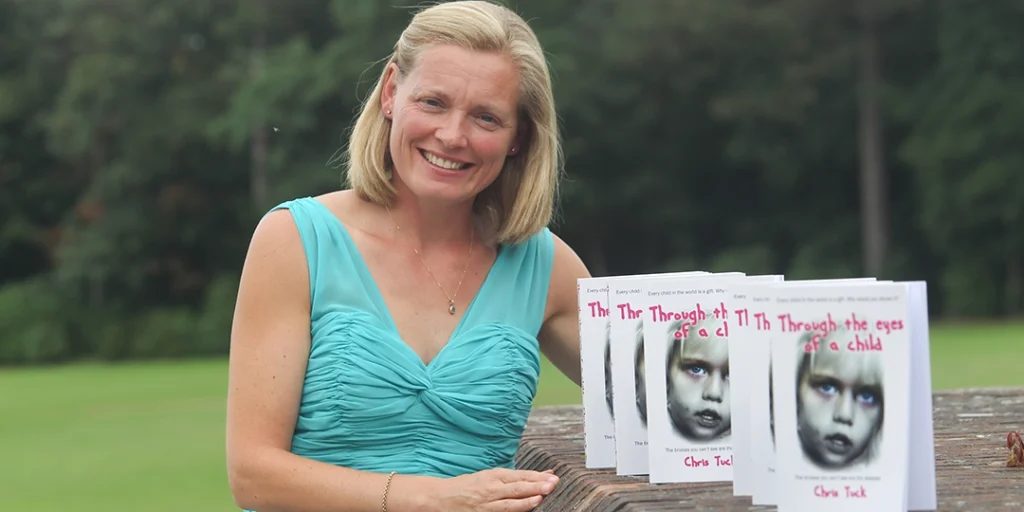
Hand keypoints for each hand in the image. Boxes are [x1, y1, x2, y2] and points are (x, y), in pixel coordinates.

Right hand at [425, 467, 559, 510]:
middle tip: (553, 484)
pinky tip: (525, 510)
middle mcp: (491, 488)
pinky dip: (513, 511)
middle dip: (536, 486)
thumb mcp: (491, 476)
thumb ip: (517, 477)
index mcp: (494, 476)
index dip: (537, 477)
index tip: (553, 477)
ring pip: (509, 502)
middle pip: (517, 487)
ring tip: (540, 497)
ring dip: (526, 500)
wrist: (441, 497)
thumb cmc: (468, 486)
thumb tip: (545, 474)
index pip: (520, 476)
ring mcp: (487, 504)